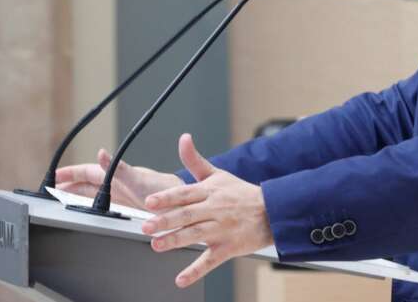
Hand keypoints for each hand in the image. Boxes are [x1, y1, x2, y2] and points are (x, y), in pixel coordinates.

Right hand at [55, 149, 183, 210]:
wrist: (182, 206)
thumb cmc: (163, 190)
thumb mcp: (138, 180)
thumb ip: (119, 169)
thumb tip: (101, 153)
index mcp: (118, 176)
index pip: (88, 172)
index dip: (71, 173)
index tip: (55, 175)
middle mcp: (117, 186)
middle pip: (87, 185)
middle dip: (68, 186)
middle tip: (50, 190)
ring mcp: (121, 198)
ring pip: (93, 197)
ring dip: (76, 198)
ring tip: (61, 200)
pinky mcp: (126, 211)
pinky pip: (102, 209)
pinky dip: (90, 209)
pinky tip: (85, 214)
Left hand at [141, 133, 273, 287]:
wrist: (272, 212)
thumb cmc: (241, 194)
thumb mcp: (218, 174)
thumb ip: (195, 160)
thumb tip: (183, 139)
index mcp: (209, 192)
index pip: (185, 193)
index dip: (167, 198)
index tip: (150, 202)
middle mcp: (214, 210)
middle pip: (187, 215)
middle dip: (165, 221)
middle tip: (146, 226)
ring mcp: (221, 229)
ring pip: (195, 235)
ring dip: (175, 241)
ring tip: (156, 245)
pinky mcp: (228, 247)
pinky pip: (210, 260)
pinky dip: (195, 271)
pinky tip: (181, 279)